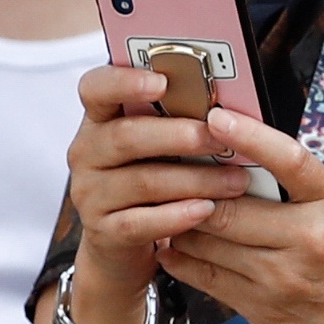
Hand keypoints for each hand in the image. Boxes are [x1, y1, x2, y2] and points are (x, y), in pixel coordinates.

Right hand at [59, 60, 265, 323]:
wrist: (121, 241)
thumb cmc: (149, 176)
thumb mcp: (157, 144)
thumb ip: (178, 119)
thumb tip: (228, 107)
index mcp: (100, 119)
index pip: (96, 88)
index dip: (125, 82)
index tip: (163, 82)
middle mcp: (88, 152)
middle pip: (126, 136)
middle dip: (180, 136)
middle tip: (221, 140)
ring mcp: (91, 193)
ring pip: (142, 182)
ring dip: (195, 180)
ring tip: (235, 181)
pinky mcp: (104, 231)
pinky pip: (141, 222)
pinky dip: (178, 216)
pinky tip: (206, 210)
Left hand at [151, 107, 323, 323]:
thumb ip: (306, 195)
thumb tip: (248, 165)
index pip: (289, 159)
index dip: (249, 136)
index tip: (216, 116)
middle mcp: (309, 238)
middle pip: (229, 207)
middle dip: (192, 190)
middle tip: (167, 170)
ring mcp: (281, 277)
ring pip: (209, 241)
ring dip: (180, 223)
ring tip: (161, 207)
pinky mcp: (261, 309)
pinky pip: (206, 277)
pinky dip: (182, 259)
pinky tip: (171, 248)